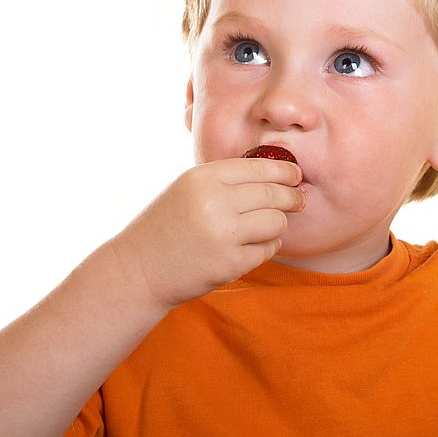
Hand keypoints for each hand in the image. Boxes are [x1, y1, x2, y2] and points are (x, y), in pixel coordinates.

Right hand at [110, 158, 303, 309]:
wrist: (139, 269)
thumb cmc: (165, 226)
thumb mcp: (186, 188)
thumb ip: (223, 179)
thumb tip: (275, 173)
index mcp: (202, 178)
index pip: (259, 167)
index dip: (284, 170)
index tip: (295, 175)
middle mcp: (213, 203)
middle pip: (274, 194)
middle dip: (292, 197)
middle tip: (298, 200)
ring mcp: (223, 235)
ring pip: (276, 222)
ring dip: (277, 225)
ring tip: (266, 227)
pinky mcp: (230, 264)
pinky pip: (267, 250)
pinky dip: (265, 247)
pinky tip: (251, 246)